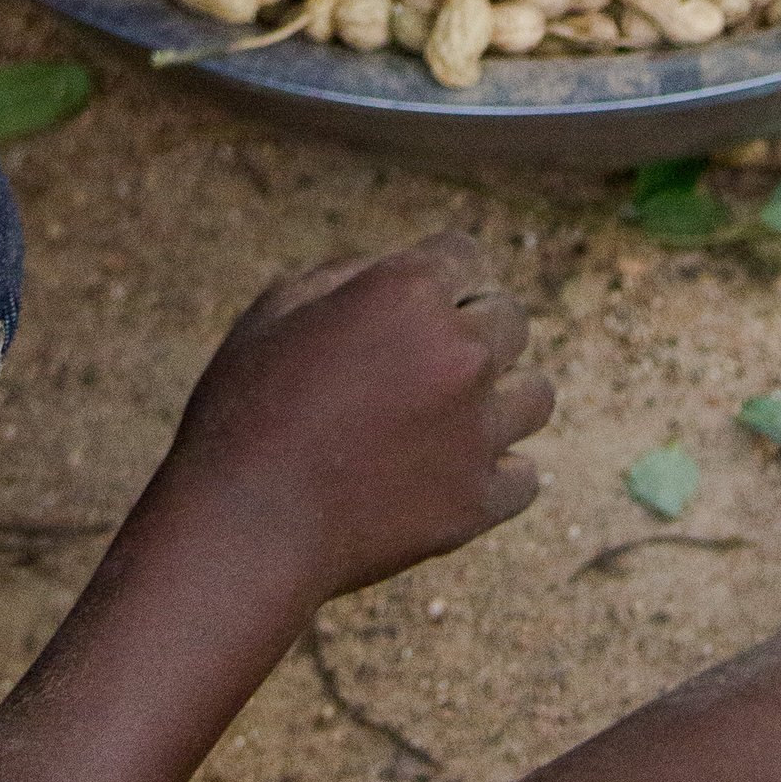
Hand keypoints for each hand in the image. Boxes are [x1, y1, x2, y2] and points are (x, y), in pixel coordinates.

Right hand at [155, 230, 550, 607]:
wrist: (244, 527)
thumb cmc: (246, 409)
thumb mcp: (277, 309)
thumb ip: (348, 275)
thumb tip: (394, 271)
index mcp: (408, 292)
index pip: (466, 254)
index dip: (439, 276)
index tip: (417, 305)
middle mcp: (459, 352)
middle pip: (511, 319)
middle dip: (474, 330)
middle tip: (427, 363)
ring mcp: (476, 431)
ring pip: (536, 395)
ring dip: (500, 398)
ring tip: (451, 418)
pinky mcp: (478, 502)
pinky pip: (526, 476)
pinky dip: (497, 474)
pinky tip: (453, 473)